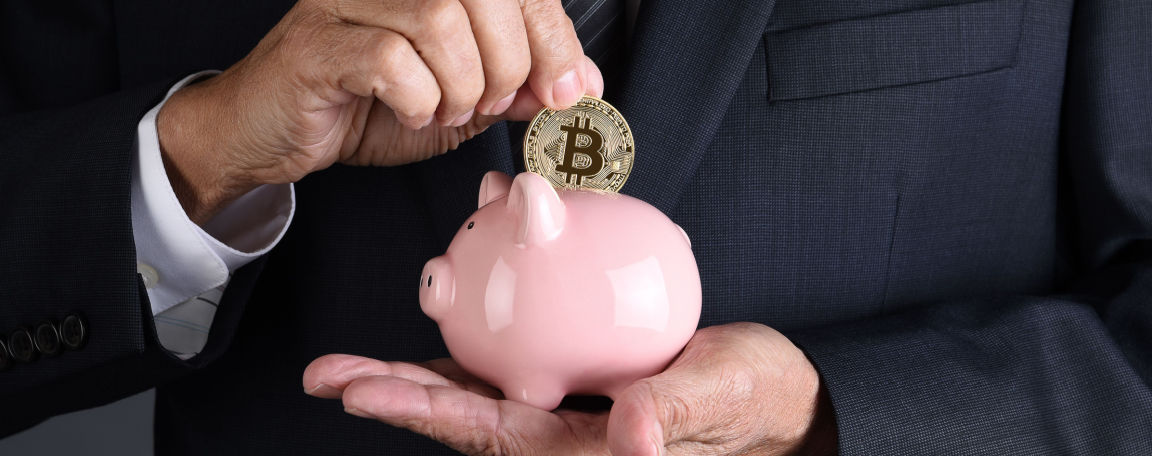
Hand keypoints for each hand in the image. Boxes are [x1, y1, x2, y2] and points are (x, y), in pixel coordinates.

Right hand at [157, 0, 602, 222]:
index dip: (552, 35)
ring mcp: (346, 2)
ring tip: (448, 110)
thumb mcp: (460, 100)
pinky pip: (391, 60)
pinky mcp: (317, 43)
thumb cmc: (363, 108)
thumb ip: (517, 86)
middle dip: (509, 62)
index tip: (569, 88)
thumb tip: (579, 83)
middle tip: (492, 104)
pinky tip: (411, 113)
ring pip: (440, 19)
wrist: (272, 134)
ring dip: (462, 83)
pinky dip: (418, 100)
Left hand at [302, 323, 838, 454]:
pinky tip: (456, 301)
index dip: (425, 411)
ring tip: (351, 360)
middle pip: (462, 412)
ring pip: (478, 385)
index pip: (489, 431)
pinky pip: (517, 352)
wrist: (774, 396)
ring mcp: (563, 405)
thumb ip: (674, 413)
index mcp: (580, 449)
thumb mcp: (721, 398)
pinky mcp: (576, 375)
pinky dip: (482, 328)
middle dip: (393, 395)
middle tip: (325, 376)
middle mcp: (559, 431)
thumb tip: (628, 435)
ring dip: (416, 370)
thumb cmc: (752, 402)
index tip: (364, 393)